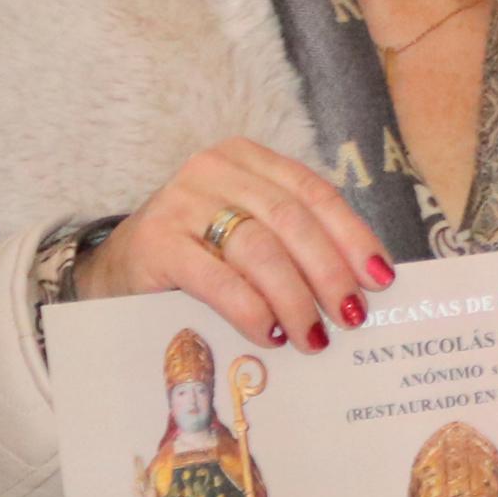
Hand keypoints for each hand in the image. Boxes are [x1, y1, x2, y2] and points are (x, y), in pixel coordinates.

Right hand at [72, 138, 393, 349]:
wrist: (116, 270)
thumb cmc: (199, 254)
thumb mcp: (248, 234)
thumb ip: (295, 244)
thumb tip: (362, 286)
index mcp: (248, 160)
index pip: (314, 192)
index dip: (352, 236)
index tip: (381, 278)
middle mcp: (215, 170)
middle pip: (292, 220)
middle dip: (330, 273)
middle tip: (352, 317)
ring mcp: (181, 202)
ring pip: (260, 249)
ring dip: (295, 299)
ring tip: (313, 336)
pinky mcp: (156, 243)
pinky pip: (217, 279)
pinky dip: (251, 309)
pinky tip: (268, 333)